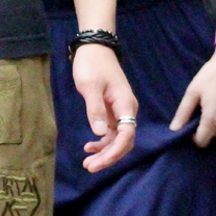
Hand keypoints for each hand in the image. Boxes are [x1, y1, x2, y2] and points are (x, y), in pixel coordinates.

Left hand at [72, 43, 137, 171]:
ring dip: (105, 152)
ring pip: (118, 139)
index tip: (99, 162)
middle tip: (89, 167)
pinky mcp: (113, 110)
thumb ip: (95, 109)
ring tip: (88, 162)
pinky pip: (112, 132)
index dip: (115, 152)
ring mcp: (120, 111)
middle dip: (109, 156)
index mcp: (126, 104)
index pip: (127, 135)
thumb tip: (100, 133)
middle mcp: (127, 110)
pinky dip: (102, 141)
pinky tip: (90, 146)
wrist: (95, 48)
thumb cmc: (92, 64)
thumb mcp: (90, 86)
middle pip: (124, 141)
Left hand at [170, 41, 215, 146]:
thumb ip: (183, 113)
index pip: (201, 142)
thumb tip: (174, 130)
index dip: (193, 137)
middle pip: (212, 137)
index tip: (191, 124)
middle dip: (205, 128)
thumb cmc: (211, 75)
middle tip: (202, 110)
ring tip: (213, 106)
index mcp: (212, 120)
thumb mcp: (192, 92)